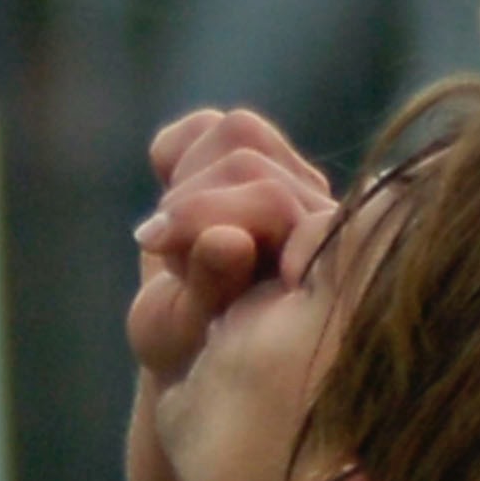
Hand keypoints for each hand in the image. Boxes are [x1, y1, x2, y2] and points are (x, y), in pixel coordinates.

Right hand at [128, 109, 338, 385]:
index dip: (204, 216)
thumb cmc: (189, 353)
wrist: (186, 347)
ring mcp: (286, 181)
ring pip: (236, 132)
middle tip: (163, 252)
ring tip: (168, 237)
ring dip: (185, 182)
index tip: (161, 255)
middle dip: (191, 205)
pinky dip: (173, 151)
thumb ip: (213, 287)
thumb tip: (228, 239)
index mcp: (318, 253)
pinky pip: (208, 127)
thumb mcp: (188, 332)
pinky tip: (161, 186)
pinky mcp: (247, 160)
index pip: (267, 198)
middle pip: (247, 158)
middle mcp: (313, 209)